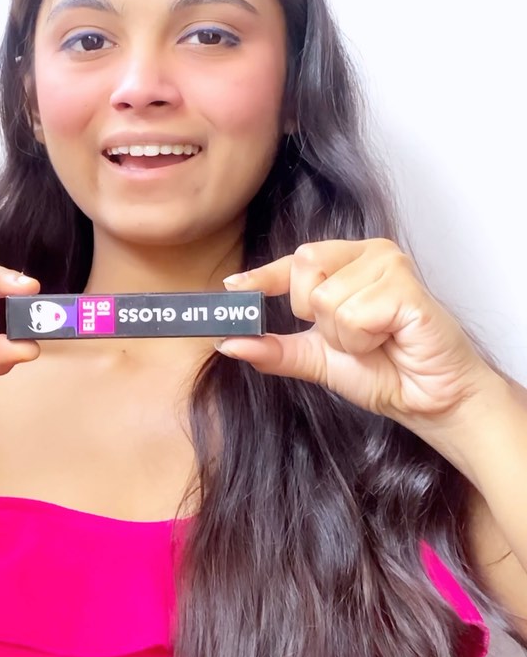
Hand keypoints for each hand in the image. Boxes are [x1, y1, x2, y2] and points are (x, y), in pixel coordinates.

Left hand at [215, 239, 498, 437]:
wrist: (429, 401)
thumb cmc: (384, 372)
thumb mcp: (316, 359)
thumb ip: (273, 348)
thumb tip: (227, 343)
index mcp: (347, 262)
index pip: (294, 262)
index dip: (263, 276)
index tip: (232, 288)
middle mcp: (368, 254)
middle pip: (304, 269)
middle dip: (316, 316)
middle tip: (352, 336)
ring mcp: (389, 265)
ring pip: (327, 298)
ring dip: (344, 336)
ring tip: (375, 341)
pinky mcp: (406, 286)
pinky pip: (354, 312)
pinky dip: (364, 338)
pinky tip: (390, 339)